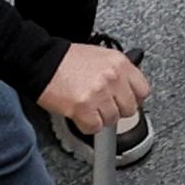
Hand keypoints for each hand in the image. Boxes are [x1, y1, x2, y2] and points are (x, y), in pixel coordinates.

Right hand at [38, 39, 152, 140]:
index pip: (143, 91)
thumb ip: (118, 72)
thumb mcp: (102, 57)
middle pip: (129, 108)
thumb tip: (129, 90)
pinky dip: (87, 125)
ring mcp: (99, 93)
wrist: (42, 61)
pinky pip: (94, 127)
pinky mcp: (83, 107)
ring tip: (89, 109)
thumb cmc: (68, 60)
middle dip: (116, 110)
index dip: (133, 99)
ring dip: (100, 118)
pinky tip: (80, 115)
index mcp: (120, 63)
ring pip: (112, 119)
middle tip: (103, 107)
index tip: (125, 102)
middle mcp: (113, 78)